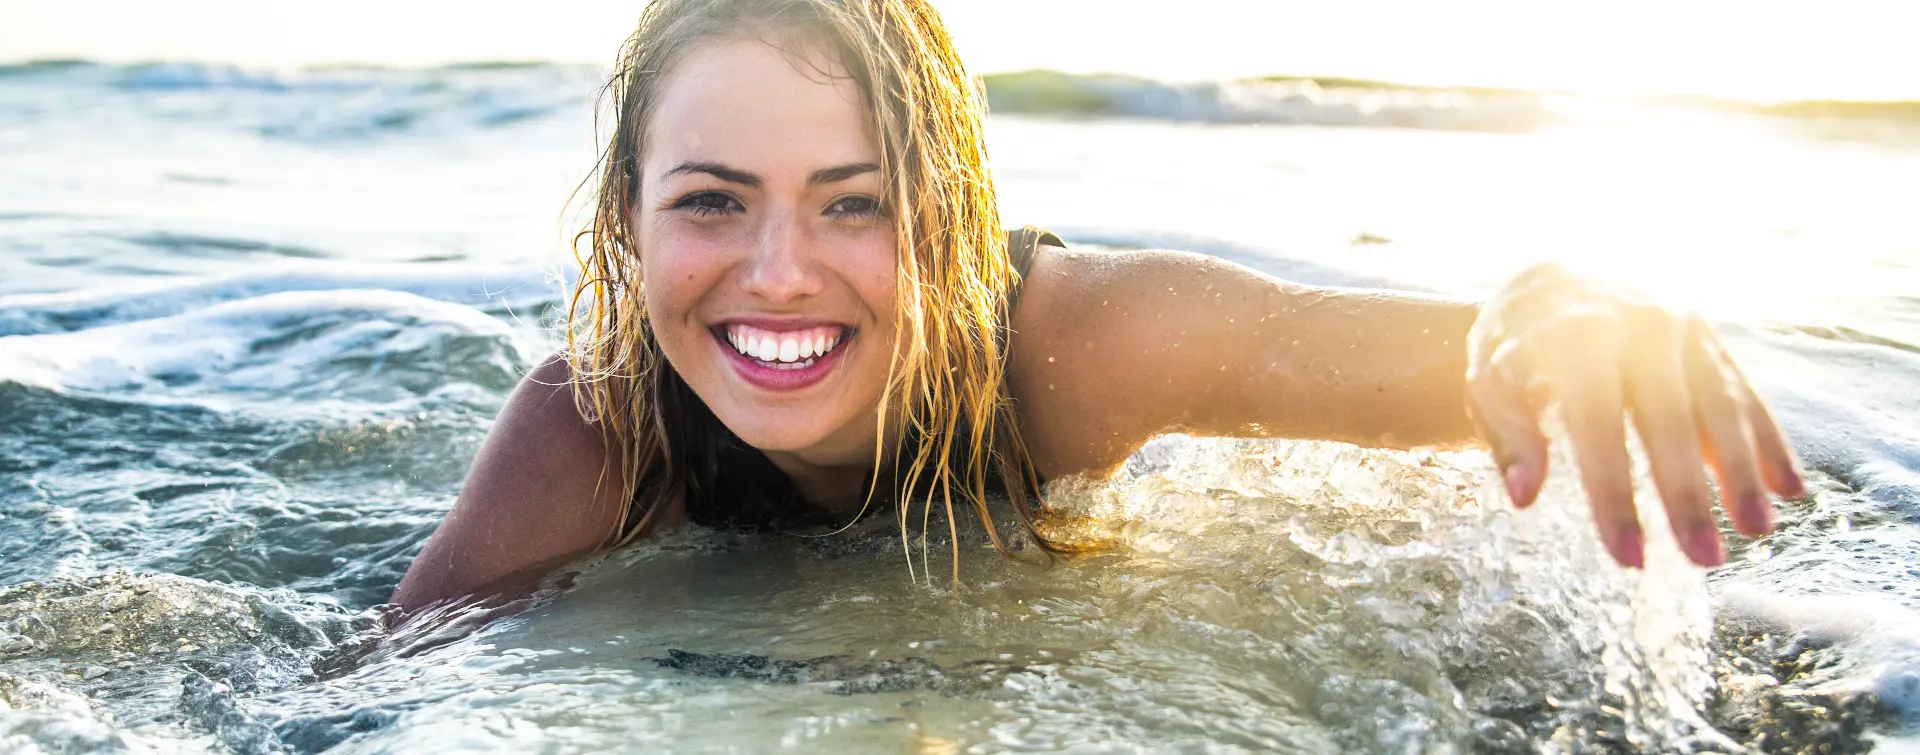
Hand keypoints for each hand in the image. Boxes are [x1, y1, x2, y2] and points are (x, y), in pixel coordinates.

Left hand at [1464, 263, 1805, 567]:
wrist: (1558, 277)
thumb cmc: (1518, 345)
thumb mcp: (1491, 379)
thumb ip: (1509, 434)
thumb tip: (1524, 496)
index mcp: (1573, 334)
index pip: (1597, 425)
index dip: (1613, 493)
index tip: (1629, 556)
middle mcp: (1636, 324)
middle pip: (1668, 419)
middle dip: (1687, 493)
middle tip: (1705, 559)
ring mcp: (1682, 327)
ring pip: (1719, 405)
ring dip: (1742, 471)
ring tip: (1756, 531)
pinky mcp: (1711, 337)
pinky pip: (1745, 392)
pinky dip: (1769, 440)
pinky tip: (1787, 490)